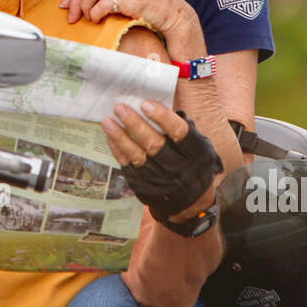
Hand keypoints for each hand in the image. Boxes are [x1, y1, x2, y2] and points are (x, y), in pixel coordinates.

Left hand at [59, 0, 191, 42]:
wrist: (174, 14)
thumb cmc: (150, 9)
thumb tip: (86, 3)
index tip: (65, 5)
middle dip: (74, 0)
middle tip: (70, 16)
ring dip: (83, 6)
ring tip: (84, 18)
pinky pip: (104, 4)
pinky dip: (95, 13)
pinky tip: (96, 19)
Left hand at [101, 100, 221, 222]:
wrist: (192, 202)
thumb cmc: (192, 162)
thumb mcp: (198, 145)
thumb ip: (180, 127)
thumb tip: (153, 104)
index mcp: (196, 152)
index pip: (179, 132)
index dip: (162, 117)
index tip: (145, 104)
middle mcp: (179, 168)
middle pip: (154, 145)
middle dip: (135, 125)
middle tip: (119, 108)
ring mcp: (162, 181)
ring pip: (138, 157)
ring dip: (121, 137)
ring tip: (107, 121)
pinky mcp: (146, 189)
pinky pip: (129, 168)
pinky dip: (118, 151)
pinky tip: (110, 137)